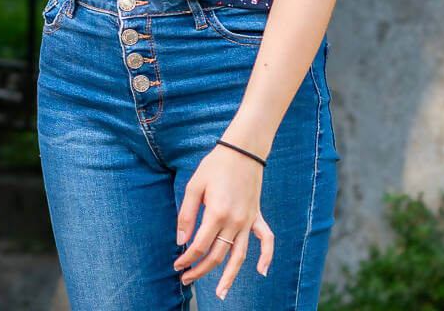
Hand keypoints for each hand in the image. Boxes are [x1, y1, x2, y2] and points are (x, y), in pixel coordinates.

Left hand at [173, 144, 274, 299]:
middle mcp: (234, 221)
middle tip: (186, 278)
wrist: (242, 149)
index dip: (187, 258)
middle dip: (200, 270)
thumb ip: (186, 214)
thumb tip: (182, 241)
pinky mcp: (256, 216)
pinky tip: (262, 271)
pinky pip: (266, 239)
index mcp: (217, 212)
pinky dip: (266, 256)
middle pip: (217, 255)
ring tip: (220, 293)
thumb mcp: (194, 185)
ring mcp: (248, 220)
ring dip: (229, 276)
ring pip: (239, 256)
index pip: (200, 245)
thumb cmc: (215, 165)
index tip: (177, 264)